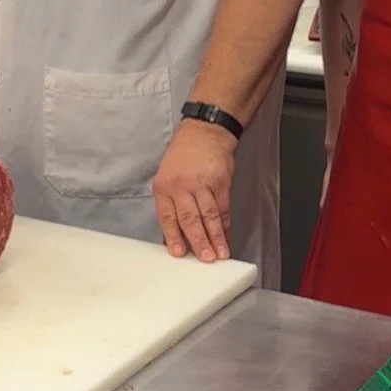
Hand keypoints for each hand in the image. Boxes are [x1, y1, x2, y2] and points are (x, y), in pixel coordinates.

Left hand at [152, 119, 236, 262]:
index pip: (167, 216)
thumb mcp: (167, 175)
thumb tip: (174, 234)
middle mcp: (181, 185)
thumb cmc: (184, 154)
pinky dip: (225, 225)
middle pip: (190, 219)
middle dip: (198, 242)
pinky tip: (227, 236)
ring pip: (208, 216)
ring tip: (220, 254)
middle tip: (205, 259)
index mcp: (164, 186)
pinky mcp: (220, 182)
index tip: (178, 253)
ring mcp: (202, 183)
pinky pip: (223, 208)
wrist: (205, 131)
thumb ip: (171, 203)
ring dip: (215, 237)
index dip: (173, 236)